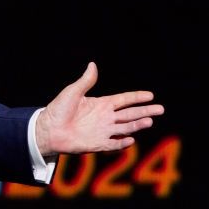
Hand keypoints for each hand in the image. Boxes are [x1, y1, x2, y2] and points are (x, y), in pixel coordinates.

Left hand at [36, 62, 163, 156]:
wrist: (48, 129)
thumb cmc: (58, 109)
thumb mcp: (72, 92)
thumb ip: (86, 81)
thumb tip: (93, 64)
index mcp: (101, 104)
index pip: (123, 100)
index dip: (136, 97)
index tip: (151, 95)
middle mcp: (105, 118)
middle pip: (130, 114)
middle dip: (145, 111)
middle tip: (160, 109)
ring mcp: (103, 131)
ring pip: (125, 128)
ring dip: (137, 125)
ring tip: (149, 121)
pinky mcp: (97, 144)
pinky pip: (113, 144)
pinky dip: (122, 142)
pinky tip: (131, 138)